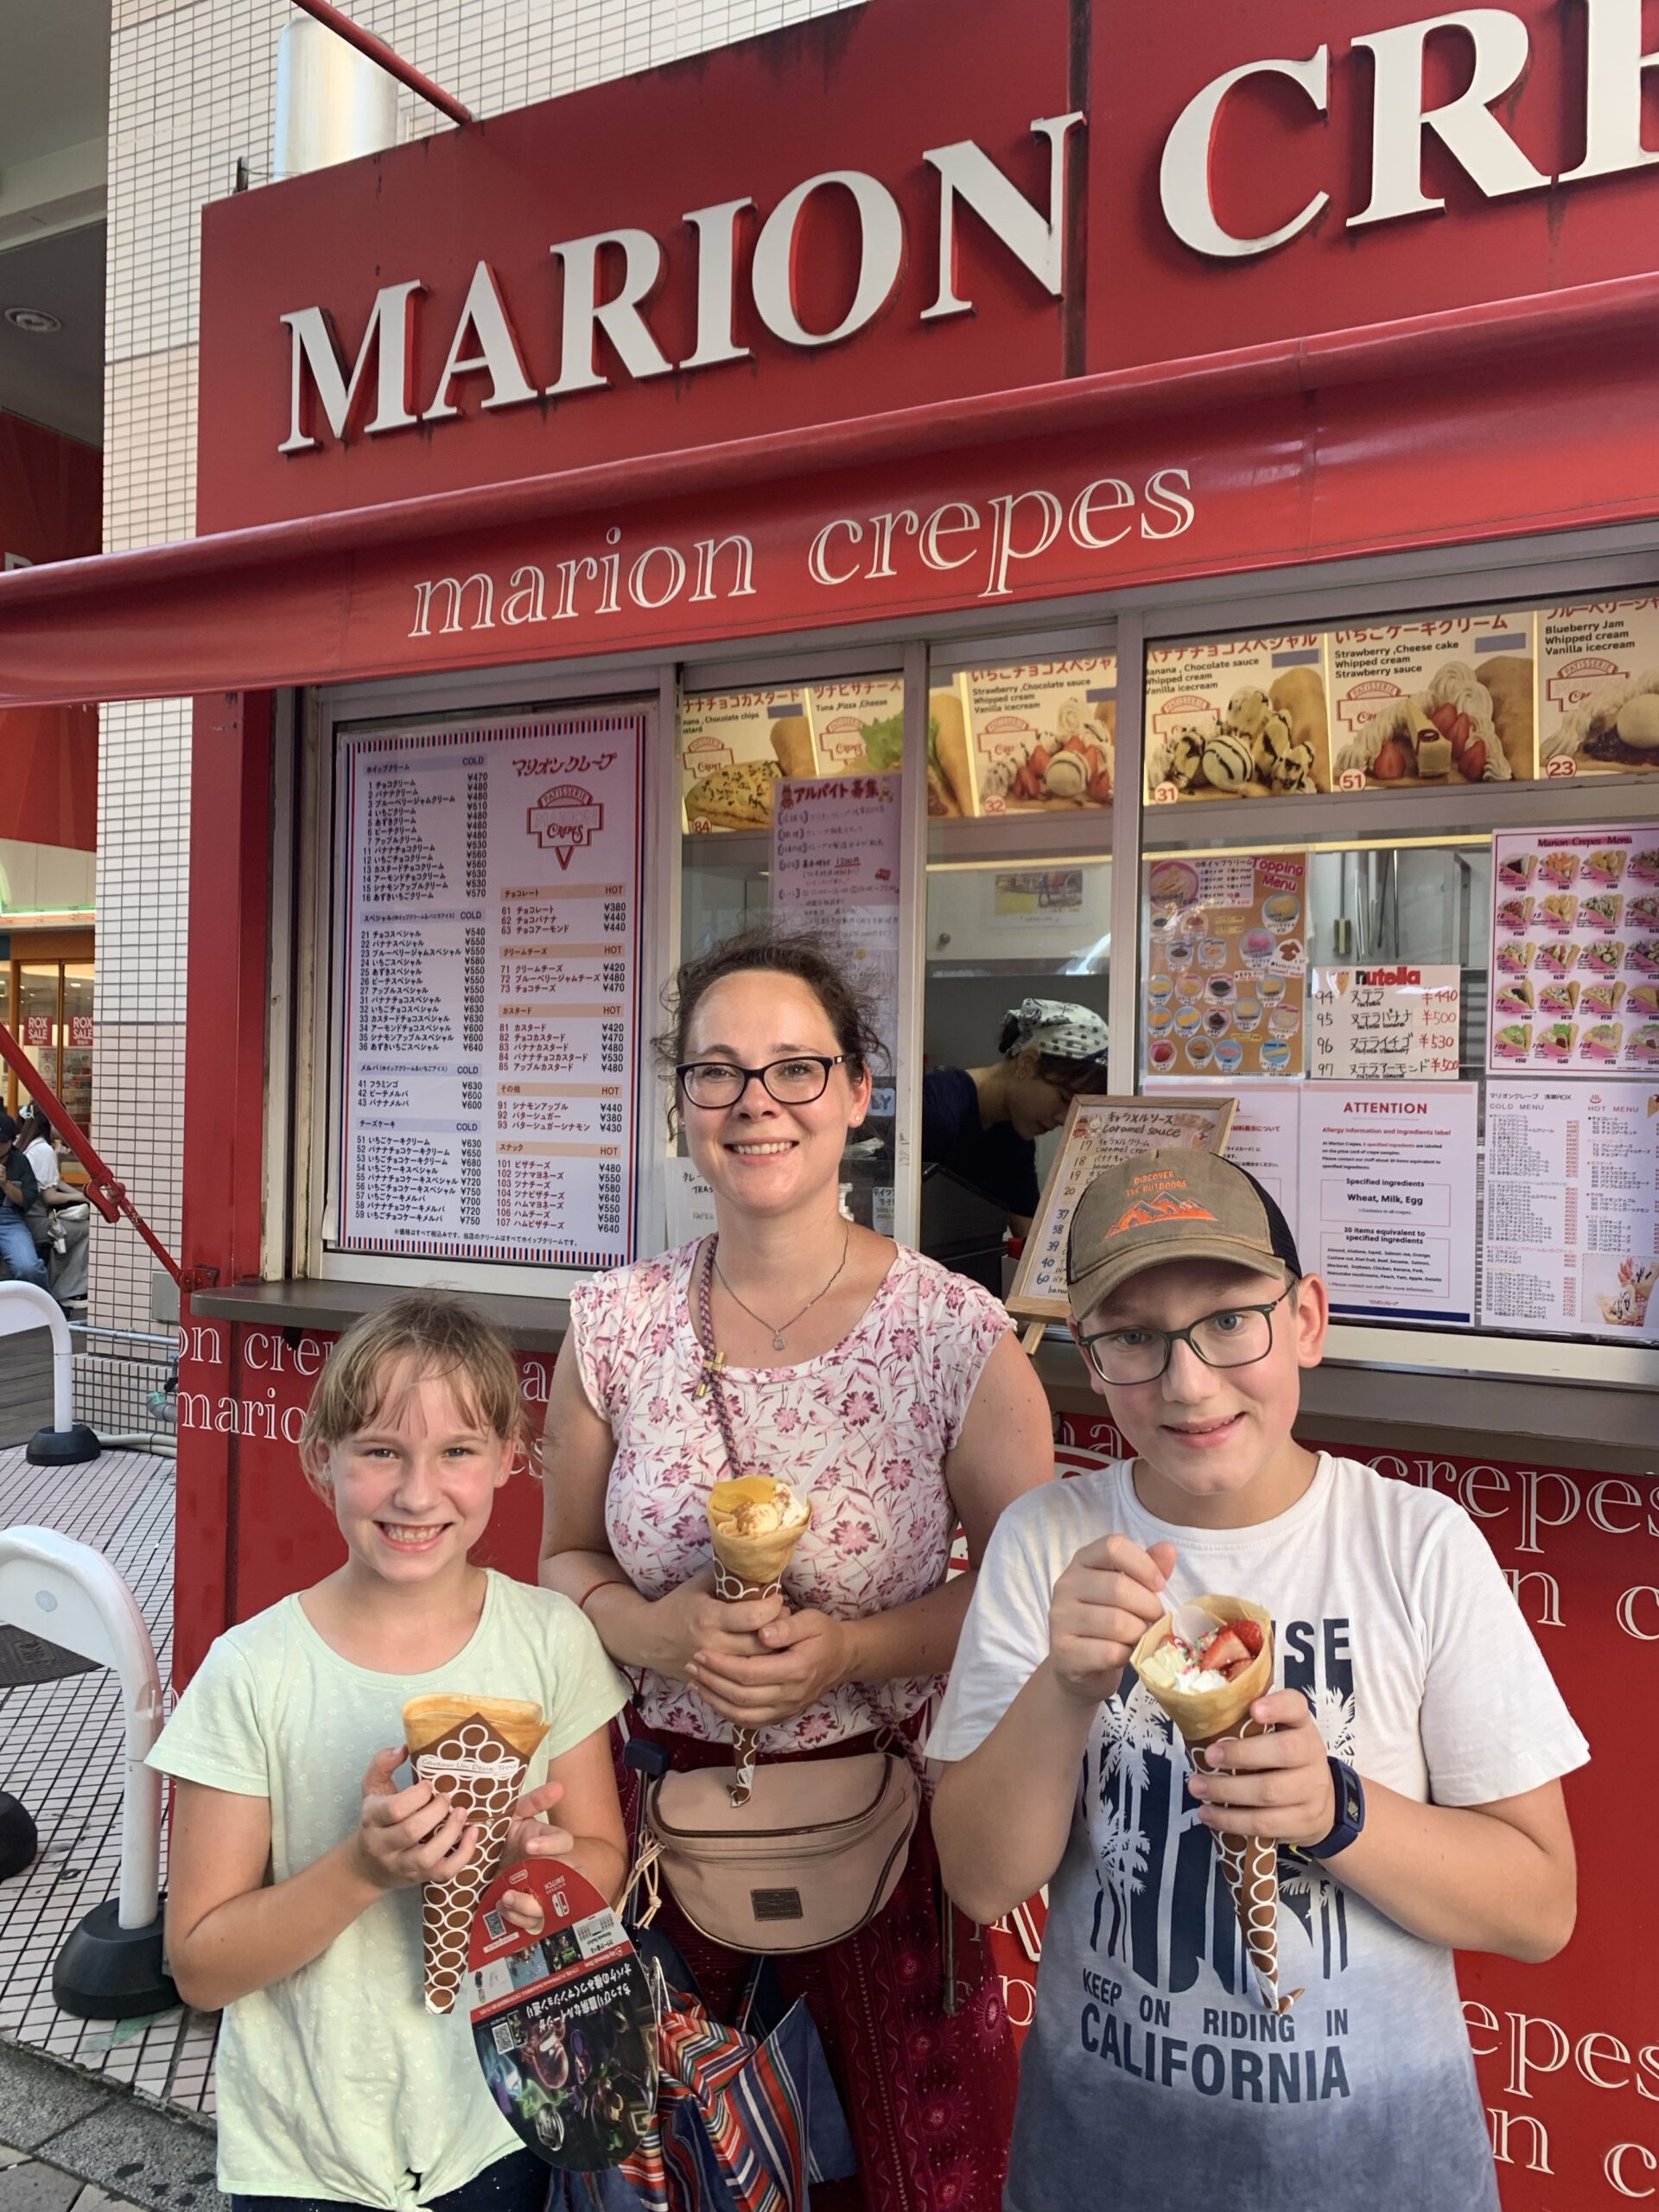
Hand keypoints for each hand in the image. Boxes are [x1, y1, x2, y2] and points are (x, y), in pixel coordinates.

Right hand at [349, 1746, 479, 1891]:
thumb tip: (403, 1748)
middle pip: (411, 1831)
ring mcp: (402, 1865)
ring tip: (462, 1813)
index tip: (430, 1784)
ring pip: (427, 1857)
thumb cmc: (376, 1820)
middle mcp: (384, 1846)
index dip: (417, 1795)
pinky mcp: (420, 1878)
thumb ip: (382, 1763)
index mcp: (372, 1819)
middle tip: (447, 1797)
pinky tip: (473, 1833)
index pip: (394, 1809)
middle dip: (435, 1811)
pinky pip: (444, 1873)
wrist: (367, 1867)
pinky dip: (463, 1855)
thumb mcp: (373, 1789)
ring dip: (450, 1833)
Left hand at [495, 1779, 575, 1934]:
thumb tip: (559, 1786)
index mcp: (547, 1843)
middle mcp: (550, 1867)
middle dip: (553, 1880)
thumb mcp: (512, 1817)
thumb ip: (533, 1802)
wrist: (476, 1867)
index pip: (564, 1841)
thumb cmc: (498, 1838)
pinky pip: (534, 1922)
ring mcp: (542, 1891)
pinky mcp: (529, 1912)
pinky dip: (517, 1916)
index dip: (551, 1844)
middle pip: (571, 1876)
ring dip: (530, 1903)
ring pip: (552, 1903)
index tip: (528, 1846)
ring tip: (506, 1897)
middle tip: (527, 1879)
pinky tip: (501, 1906)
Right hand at [644, 1567, 783, 1682]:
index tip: (778, 1597)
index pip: (754, 1616)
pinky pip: (745, 1677)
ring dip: (774, 1649)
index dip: (773, 1606)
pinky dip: (760, 1665)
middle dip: (780, 1629)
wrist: (648, 1639)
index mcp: (709, 1617)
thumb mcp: (698, 1585)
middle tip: (785, 1616)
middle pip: (762, 1644)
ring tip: (778, 1633)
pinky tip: (765, 1653)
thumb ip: (727, 1576)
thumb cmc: (677, 1606)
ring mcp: (713, 1666)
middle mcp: (712, 1644)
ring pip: (757, 1664)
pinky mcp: (713, 1680)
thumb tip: (758, 1565)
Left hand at [686, 1607, 851, 1726]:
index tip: (702, 1652)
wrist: (843, 1658)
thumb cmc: (824, 1634)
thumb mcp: (811, 1620)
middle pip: (742, 1696)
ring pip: (742, 1714)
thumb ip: (786, 1626)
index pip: (750, 1672)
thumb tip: (762, 1633)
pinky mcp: (782, 1715)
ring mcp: (787, 1709)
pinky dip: (727, 1712)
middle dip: (712, 1681)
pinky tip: (712, 1697)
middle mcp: (791, 1695)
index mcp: (797, 1669)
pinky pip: (750, 1722)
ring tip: (694, 1682)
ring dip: (714, 1700)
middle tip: (691, 1665)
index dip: (722, 1665)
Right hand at [1047, 1535, 1176, 1705]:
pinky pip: (1109, 1652)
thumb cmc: (1111, 1622)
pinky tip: (1125, 1654)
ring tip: (1141, 1637)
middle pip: (1119, 1588)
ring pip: (1117, 1623)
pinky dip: (1127, 1655)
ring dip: (1140, 1634)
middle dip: (1149, 1607)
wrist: (1080, 1666)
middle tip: (1156, 1620)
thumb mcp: (1131, 1590)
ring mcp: (1060, 1618)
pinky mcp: (1063, 1651)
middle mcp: (1066, 1585)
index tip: (1160, 1585)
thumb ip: (1150, 1568)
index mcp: (1083, 1561)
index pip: (1113, 1547)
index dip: (1144, 1565)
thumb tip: (1169, 1549)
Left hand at [1187, 1690, 1336, 1847]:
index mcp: (1301, 1725)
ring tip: (1197, 1787)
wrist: (1319, 1801)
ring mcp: (1312, 1790)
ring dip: (1227, 1791)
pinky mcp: (1303, 1822)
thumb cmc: (1283, 1760)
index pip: (1296, 1707)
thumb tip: (1200, 1718)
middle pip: (1284, 1752)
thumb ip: (1247, 1724)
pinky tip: (1208, 1814)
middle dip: (1241, 1754)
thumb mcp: (1275, 1734)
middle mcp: (1313, 1754)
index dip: (1277, 1706)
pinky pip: (1265, 1824)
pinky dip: (1232, 1821)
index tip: (1254, 1710)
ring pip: (1270, 1792)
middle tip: (1208, 1757)